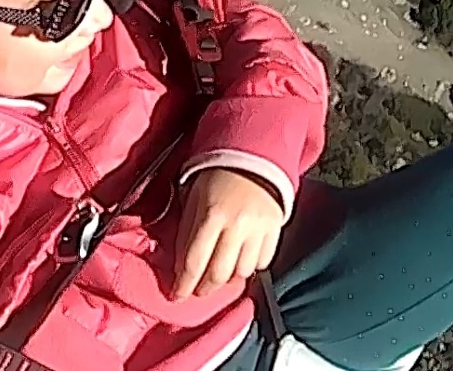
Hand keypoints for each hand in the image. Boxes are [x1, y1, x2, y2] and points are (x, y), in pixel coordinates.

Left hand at [171, 168, 283, 300]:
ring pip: (243, 272)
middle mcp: (237, 225)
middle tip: (197, 289)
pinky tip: (239, 261)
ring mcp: (260, 229)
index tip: (176, 296)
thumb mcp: (192, 197)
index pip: (194, 260)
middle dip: (205, 287)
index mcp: (211, 214)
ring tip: (218, 274)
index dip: (184, 283)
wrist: (250, 157)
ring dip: (228, 278)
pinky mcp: (276, 229)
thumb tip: (180, 265)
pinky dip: (250, 267)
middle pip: (220, 273)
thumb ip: (186, 230)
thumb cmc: (214, 177)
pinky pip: (264, 261)